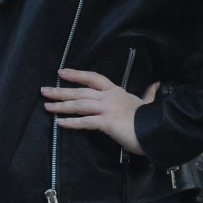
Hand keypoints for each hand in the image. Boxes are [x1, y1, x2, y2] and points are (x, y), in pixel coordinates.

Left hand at [42, 68, 159, 156]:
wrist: (158, 130)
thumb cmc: (150, 118)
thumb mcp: (147, 103)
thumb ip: (148, 94)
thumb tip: (156, 84)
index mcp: (115, 91)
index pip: (92, 78)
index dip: (77, 74)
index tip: (62, 72)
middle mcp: (109, 97)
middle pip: (80, 91)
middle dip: (61, 90)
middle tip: (44, 90)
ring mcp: (107, 109)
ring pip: (79, 105)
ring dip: (61, 105)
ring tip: (47, 106)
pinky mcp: (107, 122)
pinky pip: (86, 122)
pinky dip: (72, 122)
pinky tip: (60, 123)